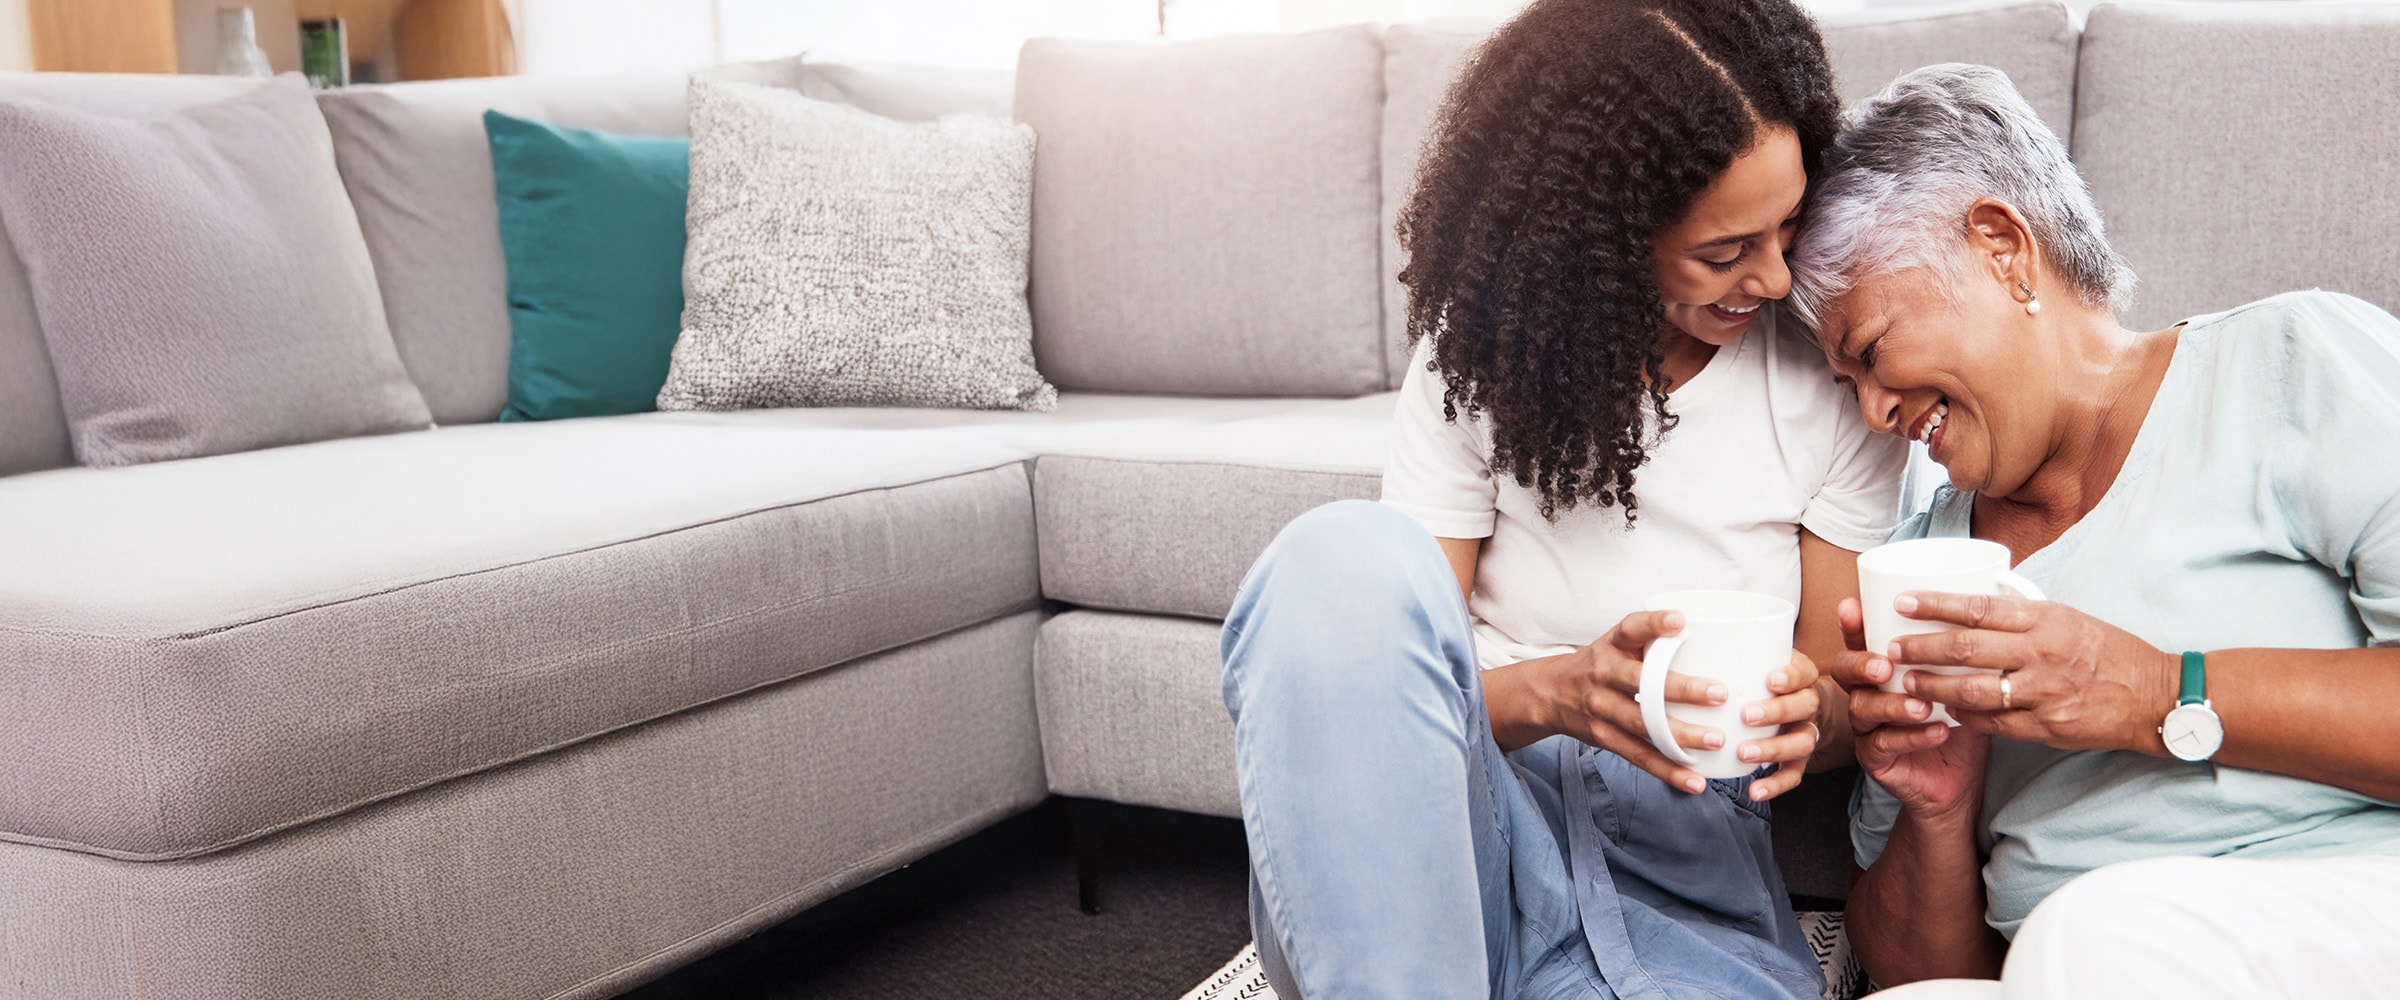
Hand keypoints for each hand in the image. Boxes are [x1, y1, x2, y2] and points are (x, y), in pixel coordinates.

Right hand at [1534, 612, 1823, 798]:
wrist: (1550, 693)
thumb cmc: (1602, 665)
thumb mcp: (1617, 645)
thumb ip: (1654, 644)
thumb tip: (1723, 643)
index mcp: (1611, 645)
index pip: (1630, 628)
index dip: (1653, 624)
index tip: (1680, 620)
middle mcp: (1603, 673)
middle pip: (1641, 682)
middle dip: (1681, 689)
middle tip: (1720, 694)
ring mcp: (1601, 708)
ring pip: (1642, 724)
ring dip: (1680, 735)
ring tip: (1716, 740)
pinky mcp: (1604, 737)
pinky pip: (1639, 756)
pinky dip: (1668, 770)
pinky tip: (1696, 781)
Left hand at [1741, 648, 1826, 801]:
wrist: (1792, 700)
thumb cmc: (1757, 673)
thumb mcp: (1752, 654)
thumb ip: (1726, 646)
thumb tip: (1676, 627)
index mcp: (1798, 672)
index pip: (1803, 671)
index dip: (1790, 675)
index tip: (1768, 679)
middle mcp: (1807, 701)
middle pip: (1804, 705)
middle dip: (1776, 711)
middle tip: (1746, 715)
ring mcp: (1805, 730)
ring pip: (1802, 742)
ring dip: (1774, 749)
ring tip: (1744, 753)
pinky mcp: (1798, 758)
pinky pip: (1794, 774)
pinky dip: (1776, 784)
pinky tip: (1754, 791)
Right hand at [1831, 598, 1987, 819]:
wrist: (1960, 778)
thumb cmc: (1958, 721)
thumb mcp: (1961, 681)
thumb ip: (1959, 653)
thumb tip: (1984, 609)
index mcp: (1881, 669)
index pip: (1859, 641)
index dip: (1852, 625)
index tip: (1853, 607)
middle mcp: (1866, 693)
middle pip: (1844, 672)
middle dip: (1861, 664)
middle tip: (1885, 666)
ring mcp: (1866, 727)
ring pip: (1862, 709)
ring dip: (1892, 704)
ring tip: (1922, 706)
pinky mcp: (1875, 758)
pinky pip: (1884, 745)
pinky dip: (1912, 736)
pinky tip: (1938, 730)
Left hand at [1885, 591, 2176, 753]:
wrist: (2154, 696)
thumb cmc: (2109, 651)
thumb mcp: (2069, 617)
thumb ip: (2024, 612)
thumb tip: (1980, 595)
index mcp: (2045, 620)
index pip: (1979, 608)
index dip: (1936, 605)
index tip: (1902, 603)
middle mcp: (2041, 654)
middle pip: (1966, 650)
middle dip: (1921, 649)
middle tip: (1891, 649)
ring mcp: (2042, 693)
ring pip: (1972, 691)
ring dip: (1933, 688)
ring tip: (1907, 683)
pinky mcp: (2045, 726)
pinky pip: (1993, 722)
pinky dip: (1965, 717)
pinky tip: (1945, 712)